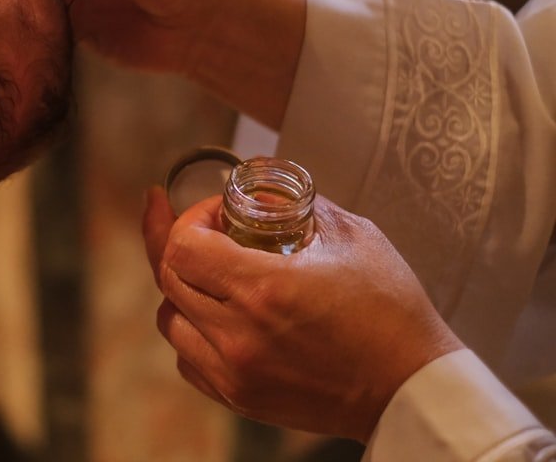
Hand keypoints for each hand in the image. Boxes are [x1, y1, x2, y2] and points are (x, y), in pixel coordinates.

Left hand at [142, 187, 463, 441]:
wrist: (410, 388)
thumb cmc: (391, 314)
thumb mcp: (353, 237)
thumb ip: (300, 205)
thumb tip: (262, 182)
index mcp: (264, 288)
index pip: (183, 245)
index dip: (189, 218)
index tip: (217, 212)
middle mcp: (238, 334)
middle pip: (168, 277)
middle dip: (181, 243)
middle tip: (203, 229)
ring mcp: (234, 371)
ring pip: (170, 320)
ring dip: (184, 289)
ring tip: (211, 273)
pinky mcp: (239, 397)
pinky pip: (187, 358)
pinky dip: (193, 332)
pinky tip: (218, 316)